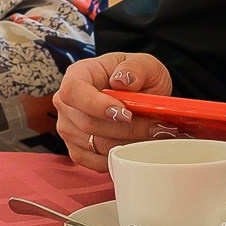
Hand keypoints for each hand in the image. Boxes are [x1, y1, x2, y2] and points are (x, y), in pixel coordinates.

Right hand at [55, 52, 173, 170]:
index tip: (126, 114)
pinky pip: (97, 162)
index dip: (96, 106)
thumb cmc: (136, 76)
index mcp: (78, 75)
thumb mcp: (144, 64)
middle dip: (128, 129)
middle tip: (158, 127)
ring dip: (129, 145)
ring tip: (155, 137)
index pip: (74, 91)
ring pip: (96, 145)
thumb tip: (122, 80)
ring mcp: (69, 129)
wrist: (139, 94)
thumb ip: (135, 68)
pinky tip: (139, 147)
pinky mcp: (78, 150)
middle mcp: (67, 104)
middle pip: (89, 124)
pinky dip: (121, 158)